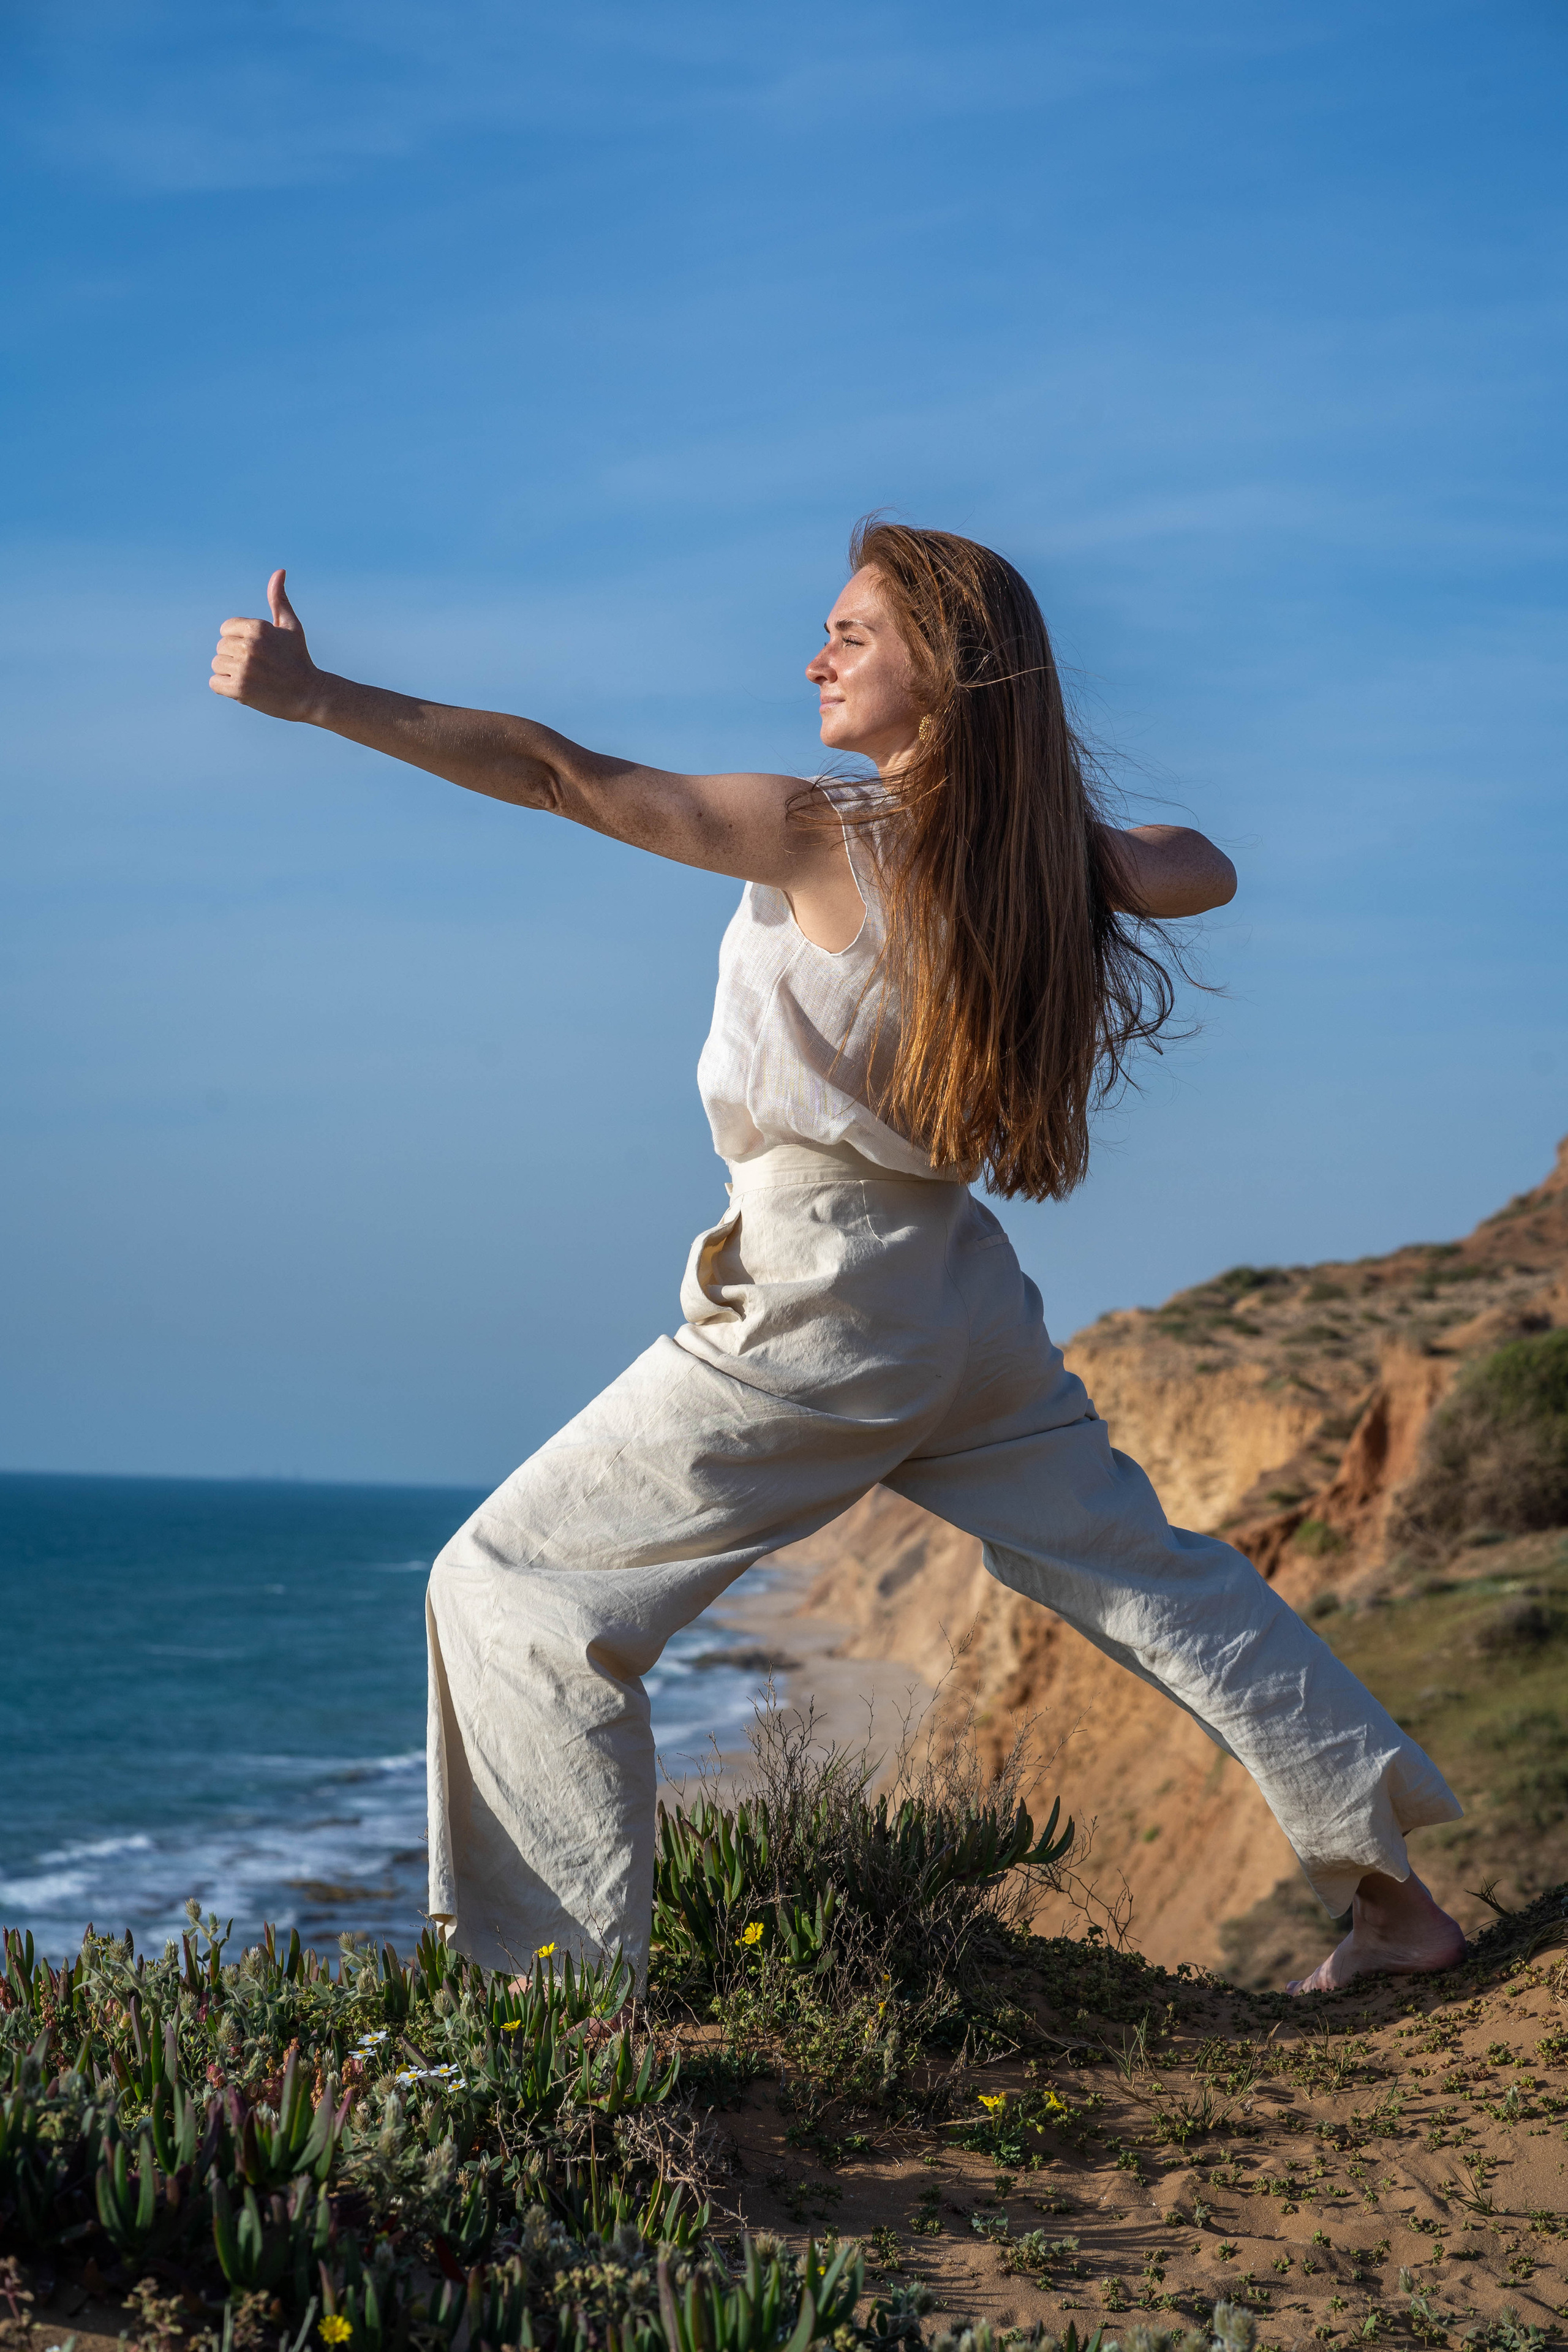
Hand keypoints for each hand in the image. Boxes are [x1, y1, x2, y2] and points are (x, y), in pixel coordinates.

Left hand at [209, 569, 322, 719]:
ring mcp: (244, 668)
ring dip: (230, 673)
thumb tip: (279, 571)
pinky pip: (215, 683)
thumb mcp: (290, 626)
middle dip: (235, 657)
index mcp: (258, 627)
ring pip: (217, 665)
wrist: (310, 695)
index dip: (238, 640)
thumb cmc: (298, 659)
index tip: (257, 651)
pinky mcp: (240, 689)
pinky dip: (225, 688)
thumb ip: (278, 599)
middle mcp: (249, 646)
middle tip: (258, 667)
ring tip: (252, 678)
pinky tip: (244, 689)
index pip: (226, 629)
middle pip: (220, 647)